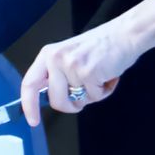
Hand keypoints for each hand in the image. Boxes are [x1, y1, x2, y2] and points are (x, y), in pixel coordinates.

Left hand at [20, 21, 138, 125]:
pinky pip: (95, 97)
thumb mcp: (69, 56)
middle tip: (85, 92)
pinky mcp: (88, 72)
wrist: (125, 34)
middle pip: (56, 101)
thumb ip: (57, 76)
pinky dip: (105, 91)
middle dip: (73, 105)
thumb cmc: (100, 47)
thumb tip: (51, 100)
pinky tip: (108, 76)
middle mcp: (56, 59)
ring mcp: (71, 65)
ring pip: (78, 101)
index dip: (29, 105)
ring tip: (99, 76)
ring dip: (92, 95)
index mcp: (48, 54)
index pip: (30, 83)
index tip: (33, 120)